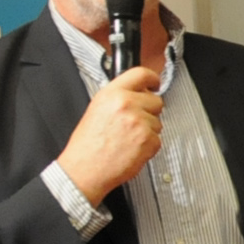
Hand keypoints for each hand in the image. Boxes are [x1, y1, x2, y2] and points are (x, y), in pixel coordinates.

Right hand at [57, 65, 165, 202]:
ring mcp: (140, 122)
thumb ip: (118, 98)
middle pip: (156, 100)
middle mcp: (127, 105)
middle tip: (133, 123)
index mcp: (112, 94)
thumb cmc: (87, 144)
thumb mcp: (96, 109)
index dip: (152, 79)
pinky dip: (148, 145)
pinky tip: (131, 148)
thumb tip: (137, 93)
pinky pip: (158, 139)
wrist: (85, 169)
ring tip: (127, 138)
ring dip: (147, 130)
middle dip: (149, 111)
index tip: (154, 83)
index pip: (141, 74)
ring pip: (158, 121)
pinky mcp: (149, 140)